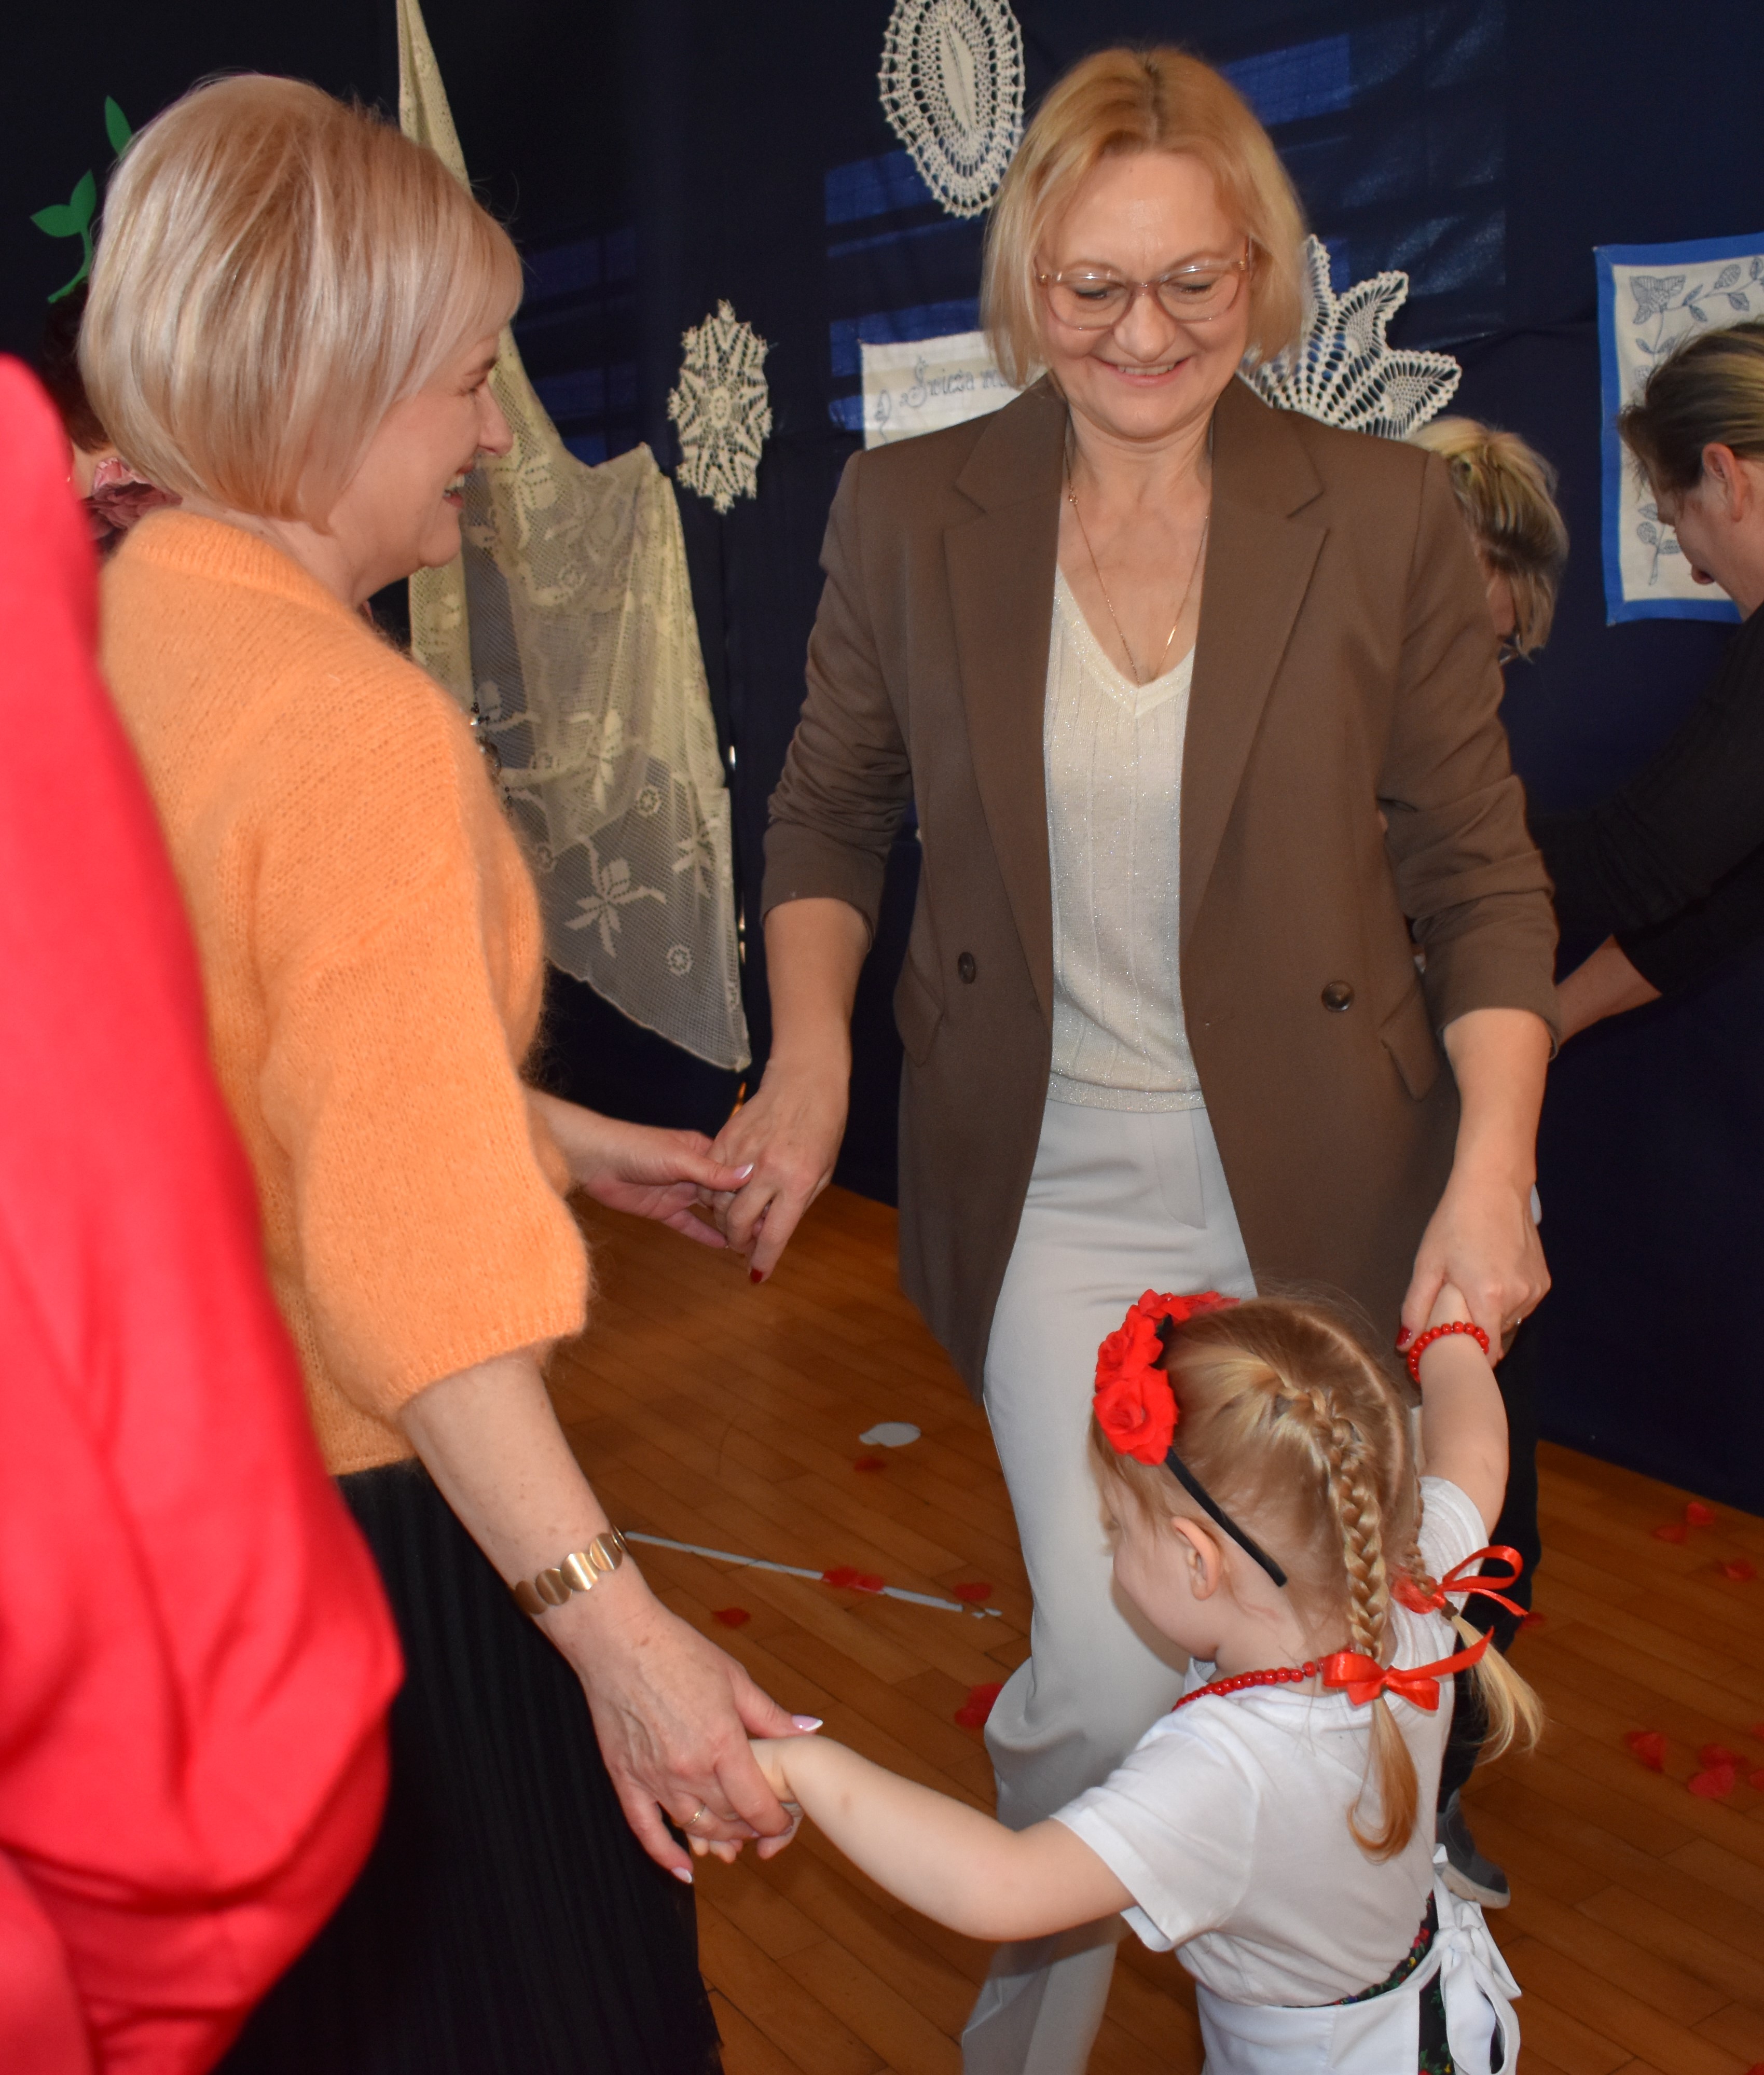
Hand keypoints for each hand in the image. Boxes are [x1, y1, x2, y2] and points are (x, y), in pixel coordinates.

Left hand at [532, 1093, 751, 1248]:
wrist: (595, 1159)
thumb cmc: (638, 1147)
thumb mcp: (680, 1158)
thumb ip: (713, 1171)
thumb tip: (751, 1173)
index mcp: (704, 1150)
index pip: (736, 1170)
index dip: (754, 1186)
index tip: (777, 1202)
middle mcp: (696, 1171)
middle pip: (726, 1193)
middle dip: (746, 1208)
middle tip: (770, 1229)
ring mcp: (680, 1192)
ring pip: (711, 1212)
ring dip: (729, 1224)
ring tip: (753, 1241)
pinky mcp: (664, 1210)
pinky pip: (689, 1225)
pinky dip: (705, 1235)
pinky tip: (724, 1247)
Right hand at [555, 1580, 818, 1876]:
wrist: (618, 1640)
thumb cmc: (678, 1651)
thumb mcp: (734, 1679)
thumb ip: (770, 1715)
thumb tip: (808, 1731)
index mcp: (721, 1743)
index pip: (757, 1805)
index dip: (777, 1821)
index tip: (786, 1820)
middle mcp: (688, 1769)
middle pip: (729, 1821)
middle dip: (752, 1829)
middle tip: (763, 1825)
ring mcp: (654, 1778)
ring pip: (695, 1829)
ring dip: (719, 1840)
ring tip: (734, 1840)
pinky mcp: (625, 1779)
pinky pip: (646, 1831)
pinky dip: (665, 1855)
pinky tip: (684, 1869)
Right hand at [707, 1061, 848, 1279]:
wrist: (805, 1081)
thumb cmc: (822, 1128)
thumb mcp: (822, 1172)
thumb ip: (797, 1204)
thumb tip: (771, 1231)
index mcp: (797, 1181)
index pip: (775, 1234)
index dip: (763, 1260)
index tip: (756, 1275)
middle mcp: (768, 1169)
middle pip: (738, 1222)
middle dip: (737, 1242)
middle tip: (740, 1245)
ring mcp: (744, 1152)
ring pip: (718, 1200)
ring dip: (724, 1218)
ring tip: (735, 1219)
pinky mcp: (727, 1137)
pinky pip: (709, 1174)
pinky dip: (712, 1190)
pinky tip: (723, 1192)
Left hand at [1400, 1168, 1547, 1355]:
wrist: (1494, 1186)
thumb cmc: (1455, 1222)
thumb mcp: (1427, 1264)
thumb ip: (1416, 1308)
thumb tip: (1406, 1346)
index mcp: (1489, 1297)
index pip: (1487, 1352)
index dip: (1470, 1356)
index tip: (1455, 1352)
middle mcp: (1519, 1298)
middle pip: (1495, 1335)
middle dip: (1475, 1329)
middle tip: (1456, 1307)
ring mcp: (1535, 1290)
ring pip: (1509, 1321)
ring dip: (1491, 1313)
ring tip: (1473, 1285)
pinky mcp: (1544, 1281)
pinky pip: (1522, 1305)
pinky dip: (1506, 1300)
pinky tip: (1491, 1276)